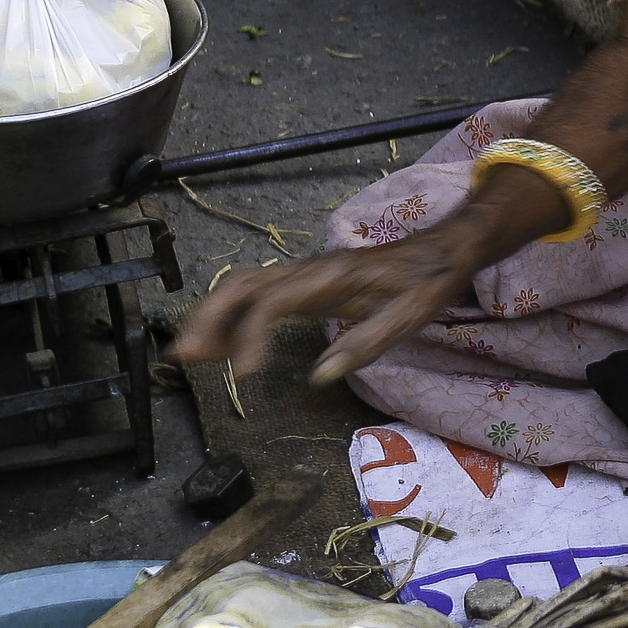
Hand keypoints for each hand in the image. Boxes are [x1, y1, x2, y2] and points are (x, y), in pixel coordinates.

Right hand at [174, 229, 485, 384]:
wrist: (443, 251)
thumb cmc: (426, 282)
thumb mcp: (407, 316)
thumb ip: (363, 343)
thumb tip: (318, 376)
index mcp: (331, 277)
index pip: (273, 301)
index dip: (251, 335)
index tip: (245, 374)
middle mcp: (310, 271)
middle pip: (242, 285)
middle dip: (208, 318)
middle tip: (185, 357)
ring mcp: (306, 276)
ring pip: (244, 288)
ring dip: (214, 317)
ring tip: (191, 357)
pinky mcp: (308, 286)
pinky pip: (260, 298)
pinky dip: (235, 320)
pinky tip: (226, 350)